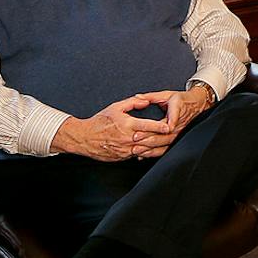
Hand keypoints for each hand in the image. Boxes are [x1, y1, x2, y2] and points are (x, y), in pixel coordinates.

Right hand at [52, 94, 168, 160]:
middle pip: (150, 138)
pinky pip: (138, 155)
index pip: (148, 126)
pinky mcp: (123, 157)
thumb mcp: (115, 107)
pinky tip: (152, 150)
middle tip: (172, 134)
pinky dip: (146, 152)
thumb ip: (132, 103)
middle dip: (162, 137)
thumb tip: (145, 101)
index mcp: (127, 125)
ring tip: (165, 143)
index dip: (160, 126)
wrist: (85, 138)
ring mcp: (126, 149)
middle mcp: (128, 138)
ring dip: (156, 147)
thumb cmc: (99, 122)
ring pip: (146, 149)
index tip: (169, 126)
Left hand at [128, 83, 215, 159]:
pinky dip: (154, 153)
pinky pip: (166, 148)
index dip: (168, 123)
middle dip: (150, 136)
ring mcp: (178, 133)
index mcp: (177, 109)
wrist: (195, 106)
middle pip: (166, 133)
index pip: (174, 117)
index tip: (162, 128)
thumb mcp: (167, 94)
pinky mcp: (176, 139)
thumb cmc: (181, 101)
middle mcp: (179, 123)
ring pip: (165, 143)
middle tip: (136, 137)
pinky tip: (144, 155)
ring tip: (138, 148)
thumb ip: (151, 97)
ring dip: (151, 147)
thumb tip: (137, 97)